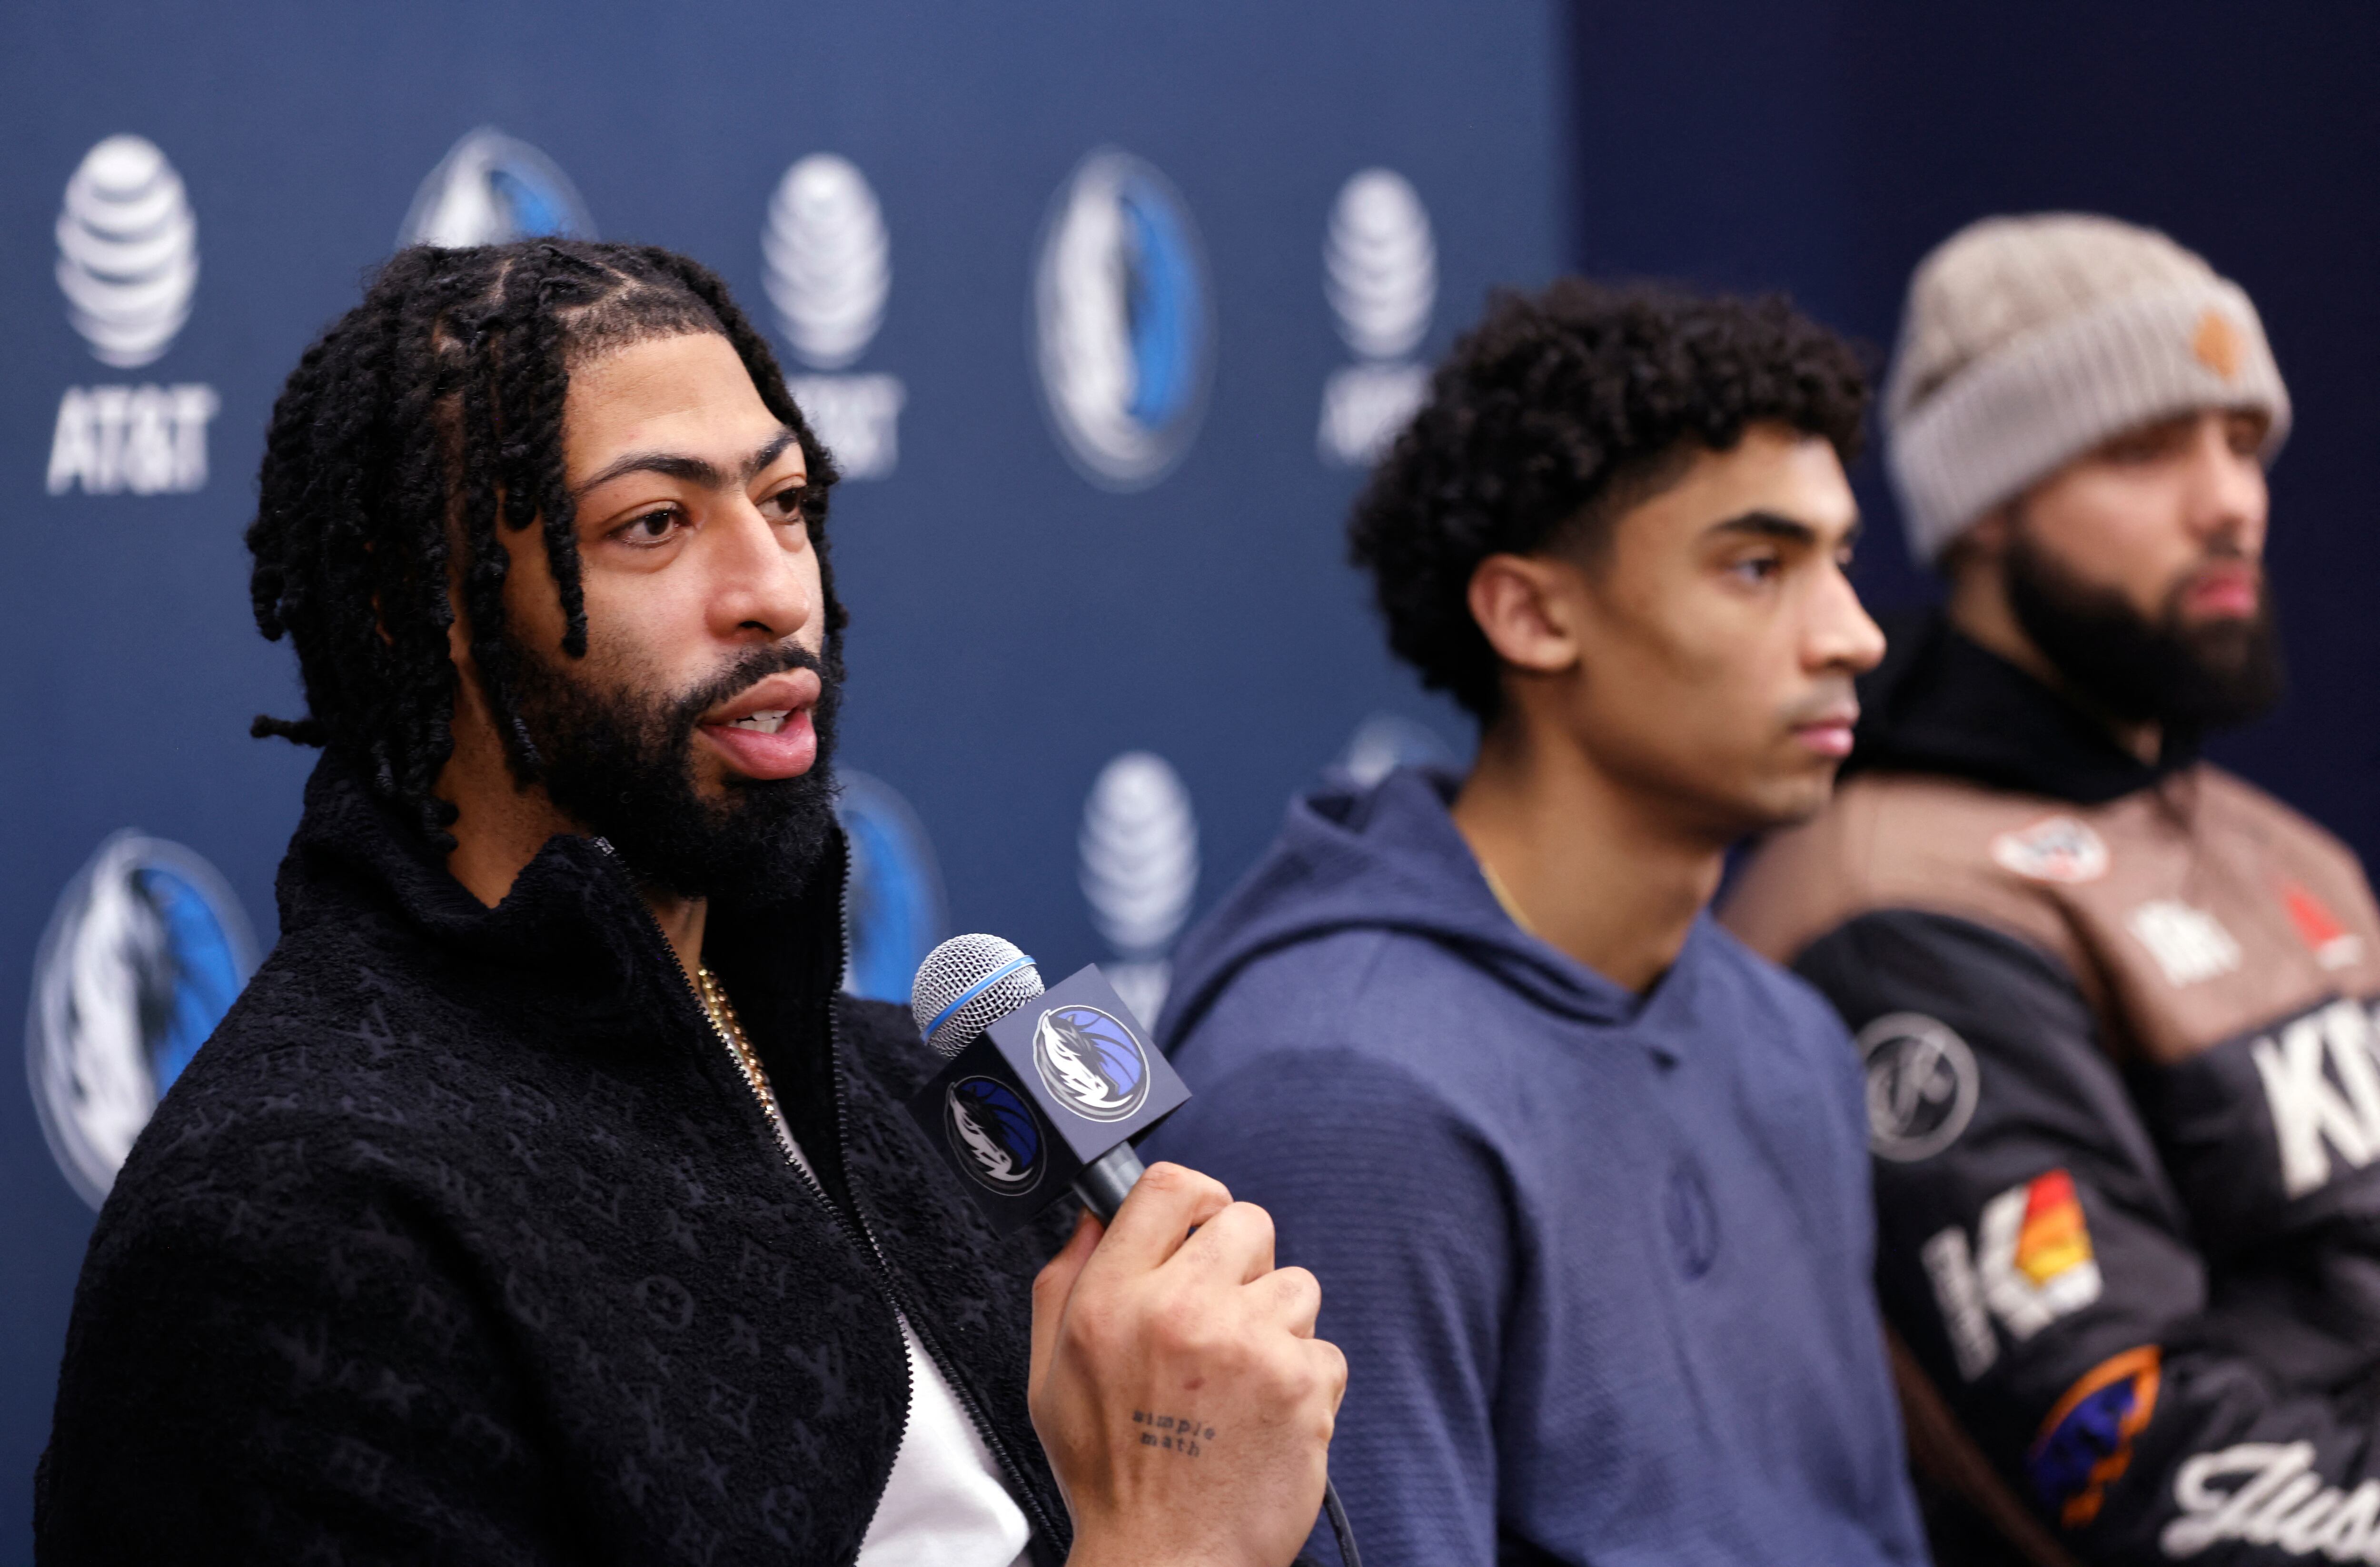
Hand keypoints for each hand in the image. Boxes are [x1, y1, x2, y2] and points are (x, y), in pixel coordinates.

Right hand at [1030, 1162, 1344, 1566]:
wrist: (1164, 1561)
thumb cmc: (1109, 1474)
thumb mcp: (1049, 1374)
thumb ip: (1063, 1281)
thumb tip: (1093, 1217)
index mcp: (1111, 1301)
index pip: (1168, 1188)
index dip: (1196, 1196)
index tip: (1202, 1222)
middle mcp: (1179, 1311)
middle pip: (1247, 1221)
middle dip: (1243, 1261)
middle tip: (1223, 1315)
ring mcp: (1248, 1345)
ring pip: (1297, 1284)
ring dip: (1277, 1323)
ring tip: (1240, 1380)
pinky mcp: (1301, 1385)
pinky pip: (1324, 1349)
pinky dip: (1304, 1381)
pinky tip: (1265, 1416)